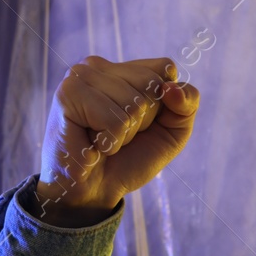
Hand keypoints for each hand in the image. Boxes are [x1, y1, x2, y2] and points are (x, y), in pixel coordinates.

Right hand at [34, 55, 199, 226]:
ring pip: (133, 104)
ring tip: (103, 139)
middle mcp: (100, 65)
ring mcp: (80, 75)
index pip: (165, 68)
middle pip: (151, 85)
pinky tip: (92, 144)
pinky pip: (114, 120)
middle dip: (143, 121)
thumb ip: (187, 104)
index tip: (143, 123)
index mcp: (123, 69)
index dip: (165, 105)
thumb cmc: (131, 158)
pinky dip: (110, 142)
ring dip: (124, 135)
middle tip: (119, 134)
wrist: (96, 190)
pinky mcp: (68, 93)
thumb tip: (171, 88)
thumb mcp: (173, 132)